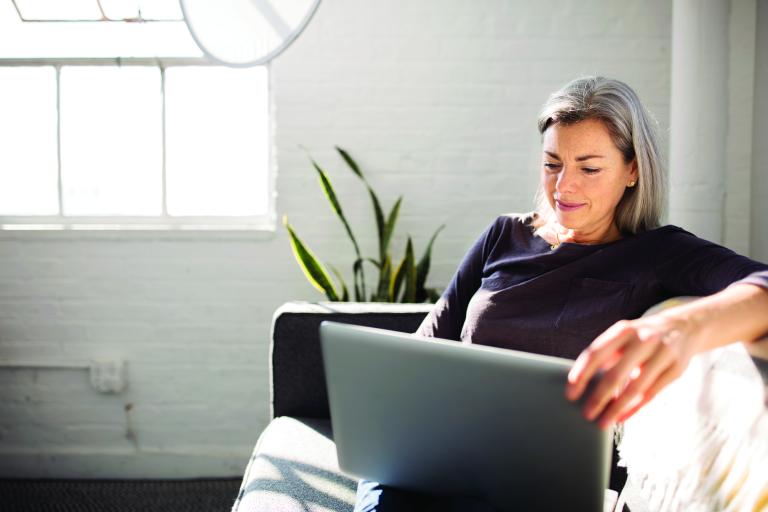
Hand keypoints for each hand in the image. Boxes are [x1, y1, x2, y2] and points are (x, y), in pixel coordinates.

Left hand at [565, 312, 702, 428]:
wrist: (685, 325)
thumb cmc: (642, 336)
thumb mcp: (623, 336)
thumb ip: (606, 355)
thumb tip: (581, 383)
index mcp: (623, 330)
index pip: (595, 354)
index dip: (581, 375)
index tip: (571, 394)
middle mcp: (642, 340)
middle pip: (615, 374)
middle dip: (598, 398)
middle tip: (586, 415)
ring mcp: (662, 354)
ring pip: (635, 388)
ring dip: (617, 409)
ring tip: (603, 422)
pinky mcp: (676, 369)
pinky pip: (651, 394)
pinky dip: (635, 408)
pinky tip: (622, 417)